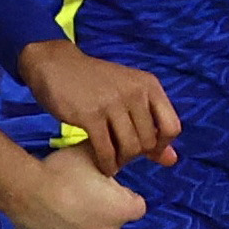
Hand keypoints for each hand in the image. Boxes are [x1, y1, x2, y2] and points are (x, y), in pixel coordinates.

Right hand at [10, 148, 145, 228]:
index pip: (135, 205)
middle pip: (112, 222)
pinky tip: (53, 226)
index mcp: (123, 209)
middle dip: (101, 212)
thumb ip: (107, 157)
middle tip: (78, 196)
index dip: (121, 196)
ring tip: (61, 210)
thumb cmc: (62, 171)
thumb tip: (113, 156)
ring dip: (83, 227)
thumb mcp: (89, 154)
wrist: (27, 191)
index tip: (104, 188)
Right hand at [15, 39, 180, 175]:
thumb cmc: (95, 84)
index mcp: (149, 85)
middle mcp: (135, 92)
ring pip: (130, 148)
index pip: (172, 127)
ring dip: (121, 161)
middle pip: (149, 141)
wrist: (57, 65)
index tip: (145, 149)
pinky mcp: (90, 115)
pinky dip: (106, 164)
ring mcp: (113, 102)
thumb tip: (172, 160)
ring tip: (112, 161)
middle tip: (121, 154)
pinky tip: (101, 164)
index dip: (161, 145)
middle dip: (136, 154)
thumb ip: (151, 126)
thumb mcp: (128, 96)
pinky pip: (107, 151)